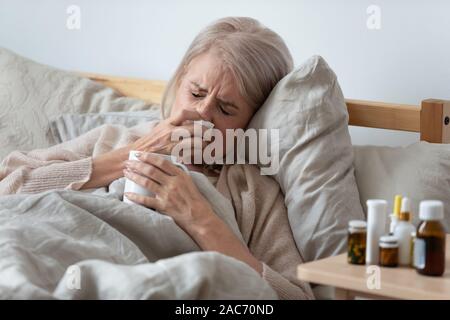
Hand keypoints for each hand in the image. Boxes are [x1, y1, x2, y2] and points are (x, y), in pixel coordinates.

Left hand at [123, 152, 262, 274]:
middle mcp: (173, 183)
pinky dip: (135, 197)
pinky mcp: (163, 206)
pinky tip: (127, 194)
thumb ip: (178, 174)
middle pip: (151, 170)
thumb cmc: (196, 200)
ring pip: (146, 182)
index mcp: (180, 175)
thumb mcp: (190, 182)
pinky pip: (146, 200)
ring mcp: (167, 194)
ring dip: (134, 176)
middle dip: (137, 165)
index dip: (148, 157)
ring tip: (126, 173)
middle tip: (128, 162)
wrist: (200, 217)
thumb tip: (167, 166)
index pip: (161, 162)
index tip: (140, 154)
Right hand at [130, 109, 208, 158]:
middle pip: (194, 128)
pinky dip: (197, 154)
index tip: (204, 117)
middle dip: (205, 131)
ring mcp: (172, 144)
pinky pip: (190, 154)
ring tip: (207, 145)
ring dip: (204, 144)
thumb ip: (173, 124)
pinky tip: (200, 155)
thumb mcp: (160, 128)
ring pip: (195, 142)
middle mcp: (170, 132)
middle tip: (211, 134)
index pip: (184, 113)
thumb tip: (188, 121)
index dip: (197, 114)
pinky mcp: (173, 156)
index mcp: (167, 123)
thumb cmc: (149, 143)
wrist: (135, 155)